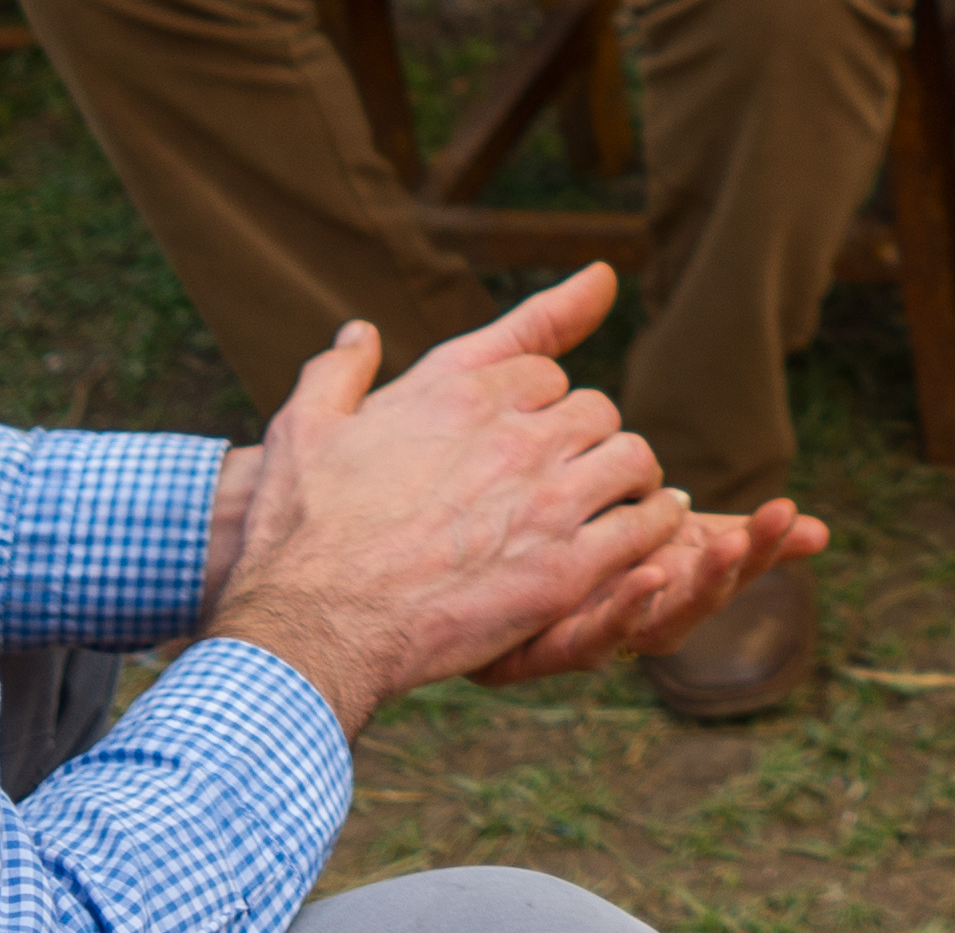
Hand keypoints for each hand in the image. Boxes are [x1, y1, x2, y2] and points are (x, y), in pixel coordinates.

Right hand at [205, 267, 799, 736]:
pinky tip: (649, 539)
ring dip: (631, 477)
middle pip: (597, 410)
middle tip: (582, 469)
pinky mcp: (564, 569)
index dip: (542, 401)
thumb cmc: (301, 530)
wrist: (311, 624)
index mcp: (461, 393)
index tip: (532, 430)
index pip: (544, 372)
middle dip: (591, 437)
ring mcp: (545, 500)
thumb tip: (362, 330)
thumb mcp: (306, 425)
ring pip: (631, 459)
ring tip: (624, 499)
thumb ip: (340, 368)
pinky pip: (642, 528)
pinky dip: (653, 526)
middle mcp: (514, 435)